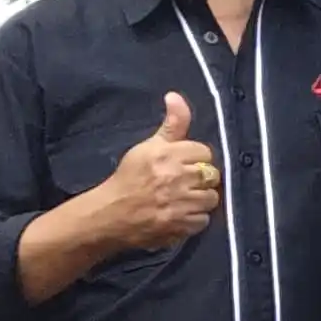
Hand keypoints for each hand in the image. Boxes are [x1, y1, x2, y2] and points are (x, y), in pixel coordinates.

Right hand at [92, 93, 222, 250]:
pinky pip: (203, 219)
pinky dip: (194, 219)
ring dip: (200, 199)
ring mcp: (179, 203)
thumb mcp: (148, 147)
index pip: (204, 152)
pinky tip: (179, 214)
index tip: (183, 165)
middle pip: (211, 174)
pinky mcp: (180, 225)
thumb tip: (175, 96)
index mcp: (167, 155)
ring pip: (211, 197)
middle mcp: (175, 177)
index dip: (195, 159)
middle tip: (182, 183)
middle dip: (200, 179)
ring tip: (182, 199)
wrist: (109, 214)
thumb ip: (172, 123)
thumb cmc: (130, 178)